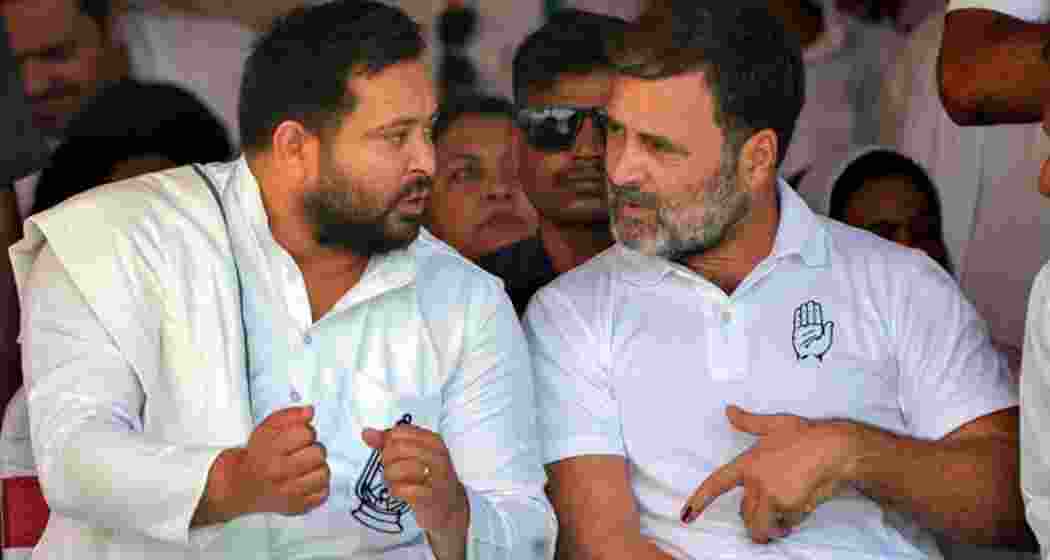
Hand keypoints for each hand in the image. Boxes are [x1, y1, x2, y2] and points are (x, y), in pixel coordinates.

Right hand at [235, 405, 329, 515]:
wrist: (240, 486)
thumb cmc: (256, 456)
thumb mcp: (265, 429)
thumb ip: (288, 416)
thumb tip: (310, 411)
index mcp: (270, 452)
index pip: (305, 434)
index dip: (305, 431)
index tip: (297, 437)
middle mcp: (279, 474)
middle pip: (318, 453)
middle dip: (313, 448)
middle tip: (301, 452)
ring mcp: (289, 493)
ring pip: (324, 473)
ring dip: (318, 467)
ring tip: (304, 467)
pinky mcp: (298, 507)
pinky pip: (323, 493)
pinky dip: (318, 486)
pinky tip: (305, 481)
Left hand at [362, 424, 469, 533]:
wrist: (449, 507)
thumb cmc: (426, 478)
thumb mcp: (412, 456)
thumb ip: (388, 442)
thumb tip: (366, 433)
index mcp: (432, 440)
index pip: (399, 432)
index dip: (389, 443)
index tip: (394, 454)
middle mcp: (436, 454)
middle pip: (395, 449)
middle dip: (387, 461)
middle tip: (393, 470)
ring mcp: (435, 475)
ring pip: (396, 468)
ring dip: (389, 478)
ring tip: (396, 482)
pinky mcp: (430, 496)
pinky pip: (400, 489)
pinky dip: (395, 491)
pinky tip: (401, 492)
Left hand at [680, 406, 854, 542]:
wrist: (835, 448)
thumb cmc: (806, 434)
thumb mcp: (774, 424)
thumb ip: (749, 421)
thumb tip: (729, 410)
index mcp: (747, 463)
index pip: (716, 485)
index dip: (699, 501)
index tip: (686, 516)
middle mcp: (756, 482)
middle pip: (744, 514)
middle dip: (754, 517)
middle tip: (770, 508)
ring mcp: (772, 496)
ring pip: (761, 525)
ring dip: (770, 527)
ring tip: (783, 518)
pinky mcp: (790, 508)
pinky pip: (787, 524)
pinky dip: (793, 521)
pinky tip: (803, 504)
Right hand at [793, 301, 833, 360]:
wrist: (809, 357)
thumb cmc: (818, 350)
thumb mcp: (826, 341)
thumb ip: (828, 331)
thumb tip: (830, 322)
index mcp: (818, 330)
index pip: (817, 318)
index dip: (817, 311)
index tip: (817, 304)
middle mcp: (810, 329)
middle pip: (811, 317)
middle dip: (811, 309)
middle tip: (811, 301)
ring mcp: (803, 330)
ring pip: (804, 318)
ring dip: (805, 311)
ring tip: (805, 304)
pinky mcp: (796, 332)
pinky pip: (797, 322)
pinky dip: (798, 316)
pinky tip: (799, 310)